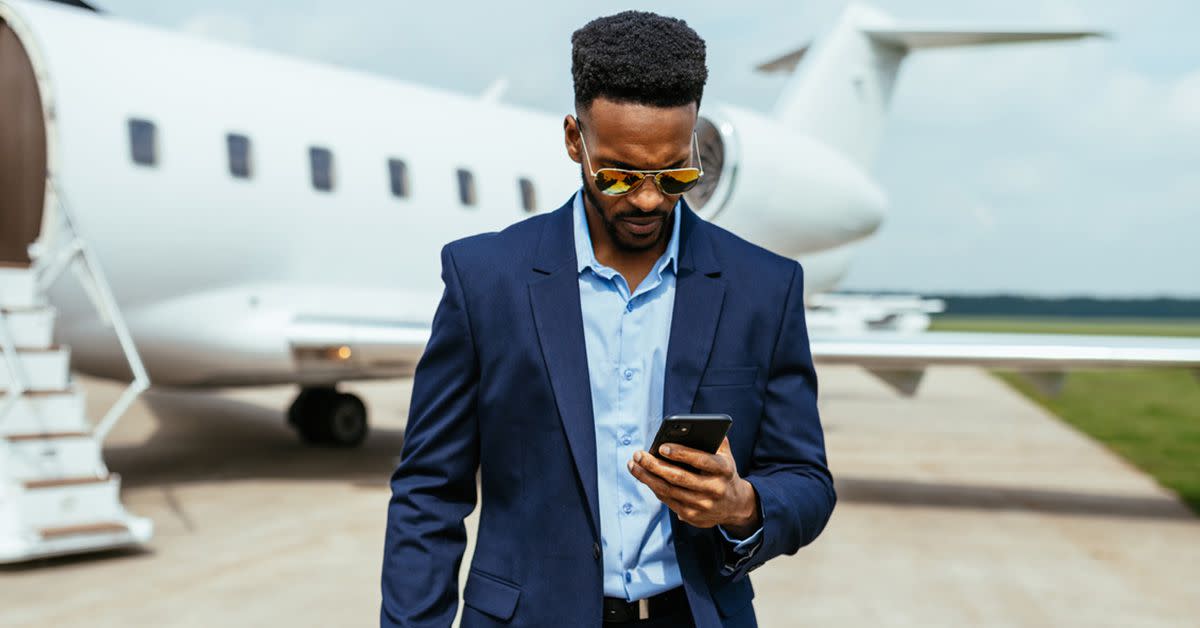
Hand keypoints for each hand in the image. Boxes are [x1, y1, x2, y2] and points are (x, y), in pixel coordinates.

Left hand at [628, 437, 759, 534]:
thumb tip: (692, 427)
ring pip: (669, 491)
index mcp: (723, 470)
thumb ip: (713, 440)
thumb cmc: (723, 472)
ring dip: (647, 478)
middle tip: (638, 455)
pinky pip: (668, 500)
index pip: (701, 460)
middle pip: (678, 477)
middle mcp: (714, 489)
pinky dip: (654, 488)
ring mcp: (703, 505)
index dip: (681, 453)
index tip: (661, 446)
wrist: (735, 505)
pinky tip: (645, 477)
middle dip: (654, 465)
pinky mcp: (692, 516)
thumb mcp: (725, 455)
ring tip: (634, 465)